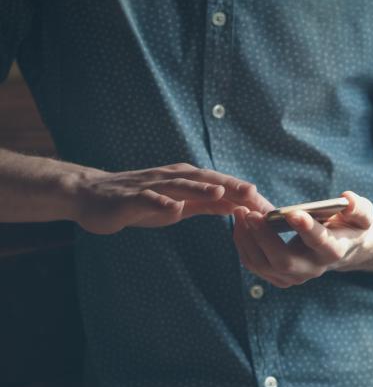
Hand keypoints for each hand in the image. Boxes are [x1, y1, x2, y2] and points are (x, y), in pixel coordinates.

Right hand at [71, 163, 273, 233]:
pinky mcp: (130, 198)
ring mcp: (151, 186)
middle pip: (205, 180)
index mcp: (186, 181)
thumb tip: (236, 206)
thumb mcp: (180, 204)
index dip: (243, 195)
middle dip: (230, 185)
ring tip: (220, 191)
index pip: (220, 186)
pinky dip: (160, 202)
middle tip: (254, 193)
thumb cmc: (141, 200)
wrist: (93, 196)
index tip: (265, 205)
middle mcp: (172, 178)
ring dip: (199, 187)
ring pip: (178, 185)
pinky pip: (146, 199)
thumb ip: (206, 204)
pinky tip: (172, 208)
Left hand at [232, 191, 372, 287]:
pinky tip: (239, 223)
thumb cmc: (349, 225)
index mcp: (334, 251)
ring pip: (263, 265)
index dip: (307, 229)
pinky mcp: (278, 277)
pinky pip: (254, 264)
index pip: (321, 242)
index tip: (293, 213)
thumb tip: (346, 199)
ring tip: (239, 213)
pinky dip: (243, 244)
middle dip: (263, 237)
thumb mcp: (362, 215)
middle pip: (283, 260)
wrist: (340, 247)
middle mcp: (313, 269)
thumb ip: (359, 208)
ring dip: (247, 239)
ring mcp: (293, 277)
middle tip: (250, 213)